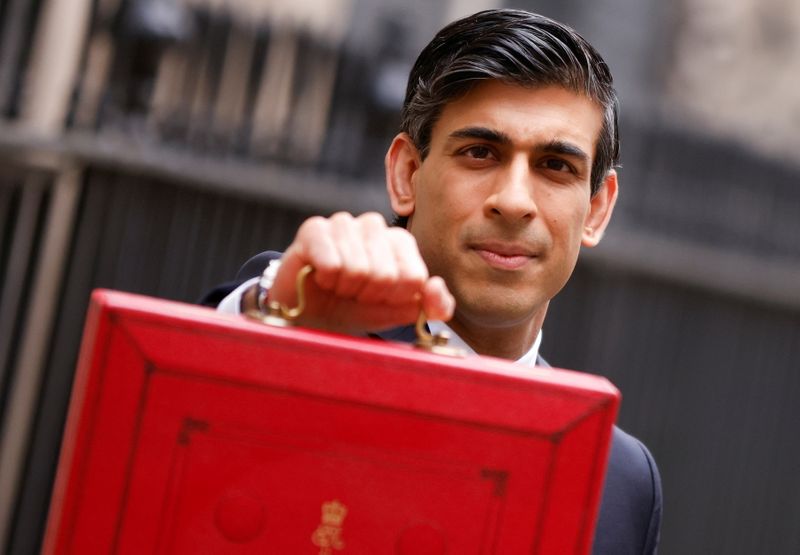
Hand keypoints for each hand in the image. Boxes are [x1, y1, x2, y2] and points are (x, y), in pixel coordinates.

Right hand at [263, 212, 453, 334]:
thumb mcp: (400, 312)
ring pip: (358, 269)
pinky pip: (331, 263)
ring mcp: (344, 223)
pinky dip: (326, 280)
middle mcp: (374, 226)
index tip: (379, 298)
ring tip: (337, 284)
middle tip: (354, 292)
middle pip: (387, 275)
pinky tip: (320, 276)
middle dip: (368, 295)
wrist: (310, 314)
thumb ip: (433, 305)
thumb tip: (436, 287)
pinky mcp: (314, 229)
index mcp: (400, 242)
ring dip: (345, 288)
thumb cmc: (357, 307)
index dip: (394, 298)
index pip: (414, 278)